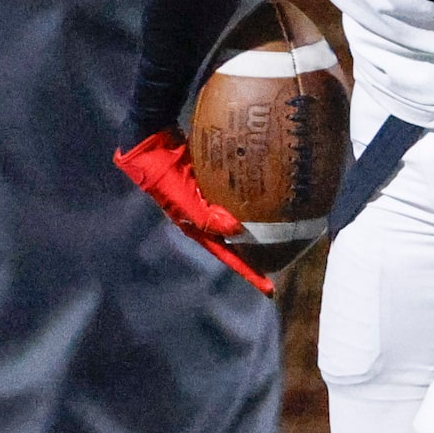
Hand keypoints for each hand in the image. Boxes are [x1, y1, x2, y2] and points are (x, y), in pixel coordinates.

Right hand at [113, 129, 273, 296]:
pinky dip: (248, 198)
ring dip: (255, 226)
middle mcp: (202, 218)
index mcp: (195, 228)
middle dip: (255, 253)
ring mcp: (206, 200)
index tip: (269, 288)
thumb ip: (206, 218)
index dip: (248, 272)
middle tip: (283, 261)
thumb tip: (238, 231)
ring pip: (235, 218)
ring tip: (280, 232)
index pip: (227, 256)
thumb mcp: (182, 200)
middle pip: (234, 241)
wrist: (150, 144)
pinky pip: (234, 195)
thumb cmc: (162, 175)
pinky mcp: (210, 182)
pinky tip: (266, 195)